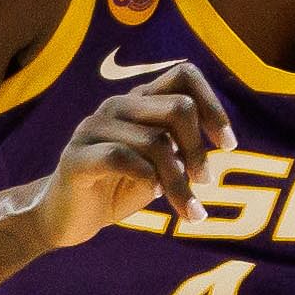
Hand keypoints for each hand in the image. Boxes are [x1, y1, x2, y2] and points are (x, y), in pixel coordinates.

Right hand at [31, 58, 234, 248]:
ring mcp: (93, 128)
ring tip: (189, 209)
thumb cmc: (118, 188)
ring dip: (179, 181)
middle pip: (178, 108)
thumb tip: (219, 139)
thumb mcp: (159, 165)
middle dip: (199, 150)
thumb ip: (181, 145)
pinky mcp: (75, 157)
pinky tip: (152, 194)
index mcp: (139, 102)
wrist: (67, 218)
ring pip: (156, 141)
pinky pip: (121, 157)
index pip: (185, 75)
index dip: (214, 106)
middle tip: (204, 183)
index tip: (227, 145)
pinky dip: (146, 177)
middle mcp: (117, 107)